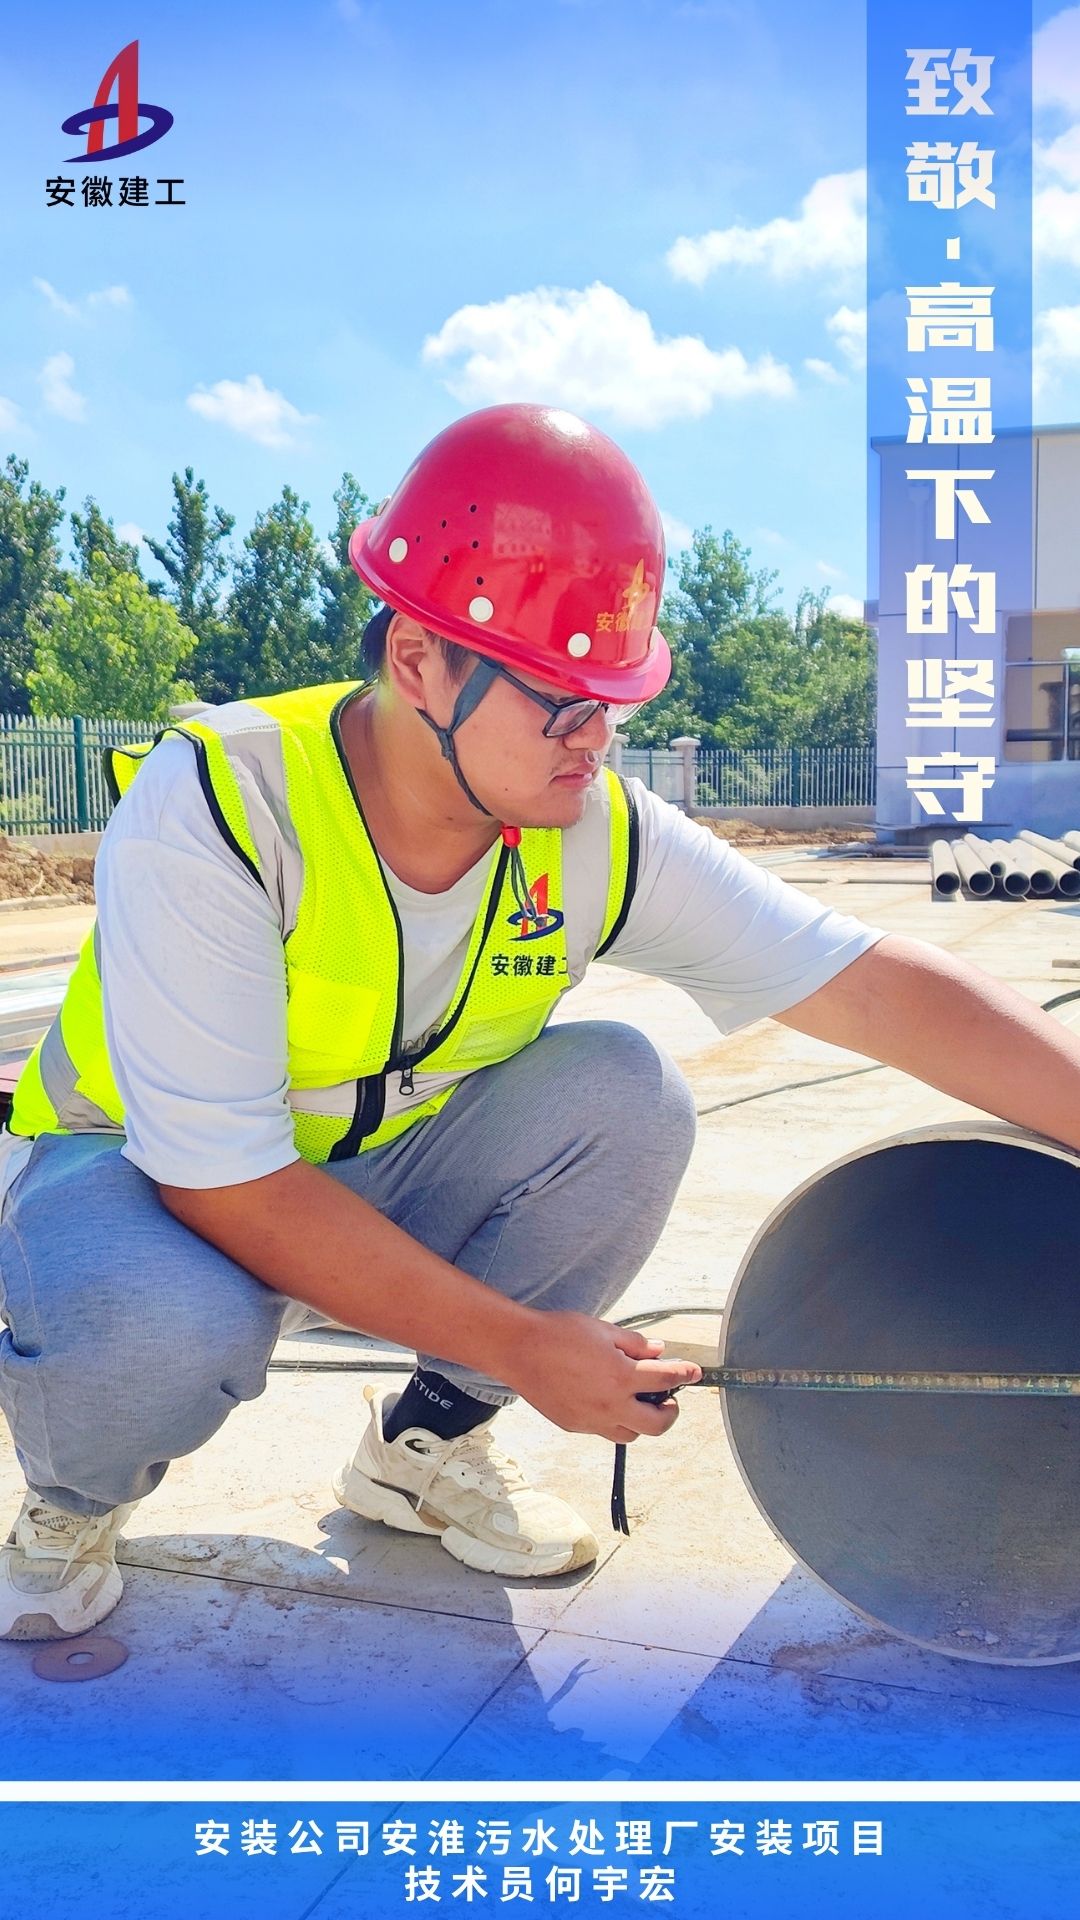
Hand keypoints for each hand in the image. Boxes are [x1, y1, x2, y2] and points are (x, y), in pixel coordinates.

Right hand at [501, 1310, 701, 1443]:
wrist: (518, 1349)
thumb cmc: (559, 1334)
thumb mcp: (604, 1330)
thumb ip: (636, 1344)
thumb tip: (658, 1352)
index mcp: (621, 1377)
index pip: (666, 1380)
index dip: (685, 1374)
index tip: (694, 1372)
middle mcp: (610, 1405)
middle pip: (657, 1424)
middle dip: (670, 1412)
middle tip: (668, 1398)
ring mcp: (591, 1420)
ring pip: (630, 1434)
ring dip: (640, 1420)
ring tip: (635, 1401)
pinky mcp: (574, 1426)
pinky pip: (603, 1431)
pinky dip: (613, 1419)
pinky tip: (606, 1399)